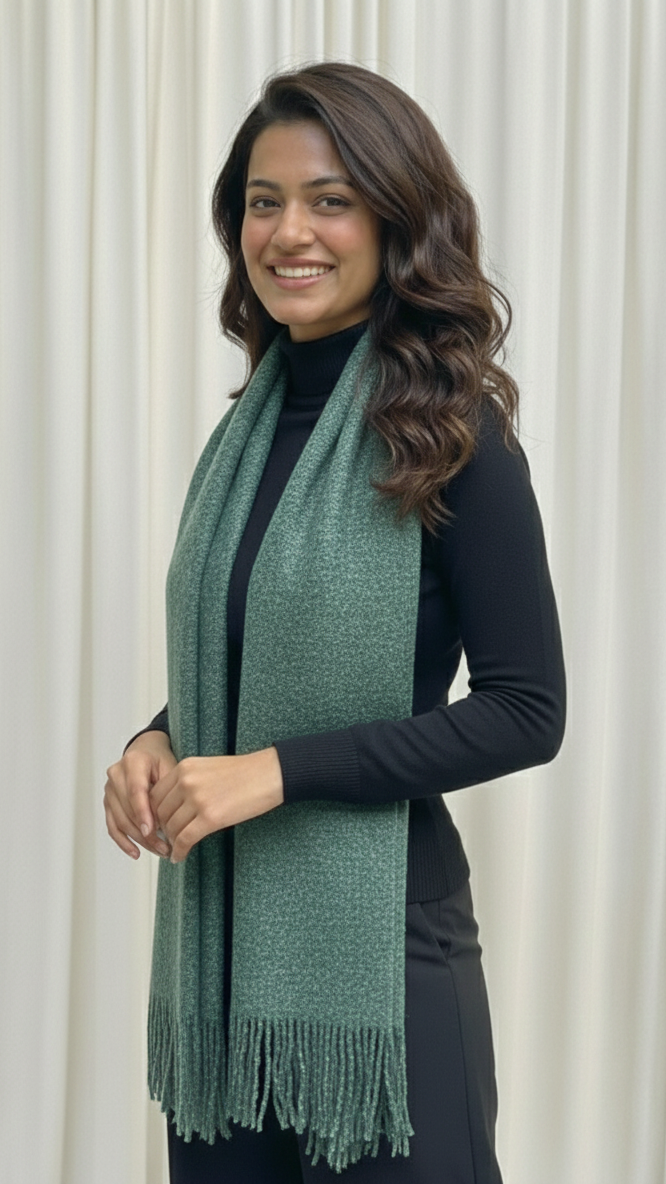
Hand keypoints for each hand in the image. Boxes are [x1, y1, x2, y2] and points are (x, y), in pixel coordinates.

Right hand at [104, 731, 176, 859]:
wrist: (146, 751)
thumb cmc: (159, 759)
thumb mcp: (170, 767)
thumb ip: (167, 791)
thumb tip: (168, 821)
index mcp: (133, 762)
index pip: (136, 791)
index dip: (143, 813)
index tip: (152, 832)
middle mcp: (116, 774)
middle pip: (127, 809)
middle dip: (145, 832)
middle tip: (164, 846)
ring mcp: (109, 789)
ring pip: (120, 820)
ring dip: (138, 839)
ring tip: (157, 850)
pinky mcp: (108, 801)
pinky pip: (112, 825)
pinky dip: (123, 841)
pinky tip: (135, 852)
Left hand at [149, 747, 284, 863]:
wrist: (269, 774)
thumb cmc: (245, 772)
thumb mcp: (208, 768)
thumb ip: (188, 782)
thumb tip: (175, 806)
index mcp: (185, 767)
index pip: (155, 794)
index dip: (154, 813)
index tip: (160, 823)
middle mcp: (186, 781)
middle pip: (160, 812)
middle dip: (162, 829)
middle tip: (167, 838)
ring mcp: (197, 799)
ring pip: (172, 828)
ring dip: (172, 841)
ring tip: (176, 848)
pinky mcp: (210, 817)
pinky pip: (185, 839)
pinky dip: (179, 851)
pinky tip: (179, 856)